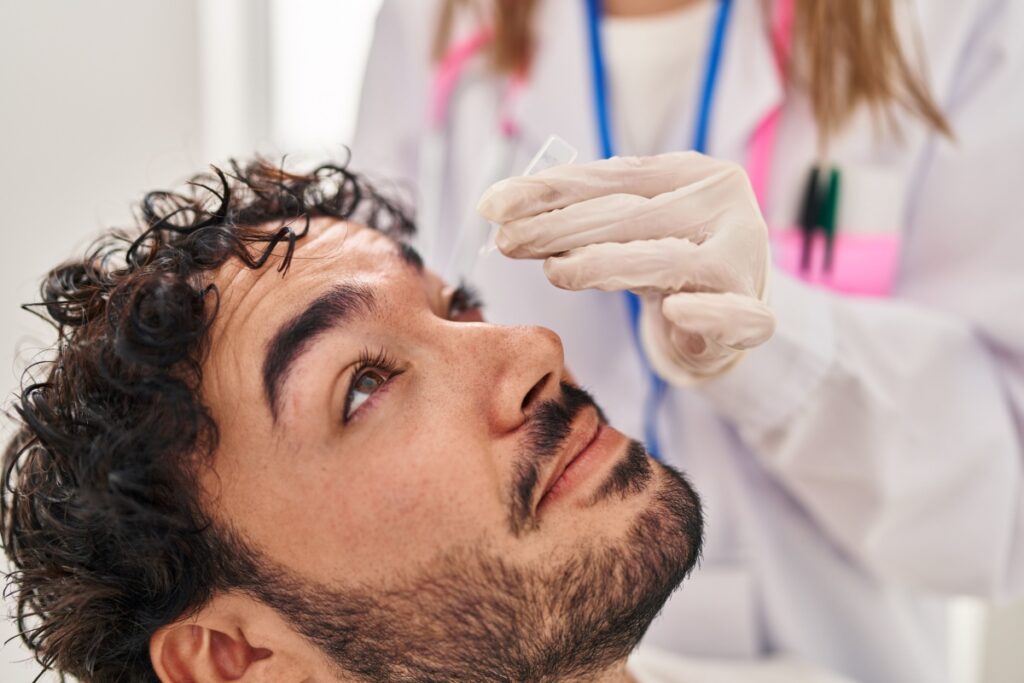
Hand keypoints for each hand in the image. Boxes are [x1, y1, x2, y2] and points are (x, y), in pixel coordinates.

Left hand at [477, 152, 774, 383]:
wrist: (731, 318)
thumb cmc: (669, 260)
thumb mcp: (629, 227)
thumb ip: (581, 213)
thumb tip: (500, 208)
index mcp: (691, 172)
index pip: (611, 177)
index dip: (548, 191)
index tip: (492, 206)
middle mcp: (722, 206)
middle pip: (631, 215)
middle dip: (560, 228)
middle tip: (507, 242)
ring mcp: (742, 259)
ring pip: (668, 260)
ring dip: (607, 265)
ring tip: (555, 274)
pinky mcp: (753, 313)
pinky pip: (733, 314)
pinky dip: (706, 314)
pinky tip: (673, 311)